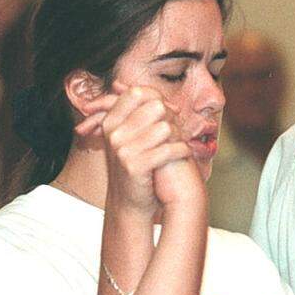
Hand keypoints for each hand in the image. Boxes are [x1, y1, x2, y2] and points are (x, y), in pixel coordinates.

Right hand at [75, 83, 198, 213]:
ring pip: (165, 128)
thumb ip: (145, 115)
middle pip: (155, 107)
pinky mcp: (135, 166)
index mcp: (111, 121)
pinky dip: (182, 151)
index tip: (168, 112)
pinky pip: (169, 149)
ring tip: (177, 144)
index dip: (158, 99)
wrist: (130, 201)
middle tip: (175, 131)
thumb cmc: (137, 165)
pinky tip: (183, 154)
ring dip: (178, 136)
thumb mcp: (132, 136)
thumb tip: (170, 103)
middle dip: (171, 117)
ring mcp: (122, 150)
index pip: (137, 93)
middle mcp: (114, 133)